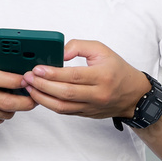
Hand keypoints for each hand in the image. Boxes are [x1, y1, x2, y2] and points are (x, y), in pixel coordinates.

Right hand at [0, 45, 37, 128]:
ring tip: (18, 99)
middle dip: (25, 101)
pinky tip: (2, 106)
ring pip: (3, 113)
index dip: (14, 80)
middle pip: (4, 101)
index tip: (27, 79)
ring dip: (15, 107)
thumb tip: (20, 58)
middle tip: (34, 96)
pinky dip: (4, 114)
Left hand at [21, 39, 150, 118]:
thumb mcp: (101, 50)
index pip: (73, 76)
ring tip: (29, 87)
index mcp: (102, 76)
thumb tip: (59, 53)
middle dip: (42, 85)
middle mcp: (97, 94)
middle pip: (64, 93)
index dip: (52, 73)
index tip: (37, 69)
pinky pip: (64, 111)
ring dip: (42, 97)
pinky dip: (49, 104)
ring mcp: (91, 107)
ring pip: (62, 106)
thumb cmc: (117, 70)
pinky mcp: (85, 114)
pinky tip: (40, 95)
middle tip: (28, 77)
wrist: (133, 95)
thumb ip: (79, 46)